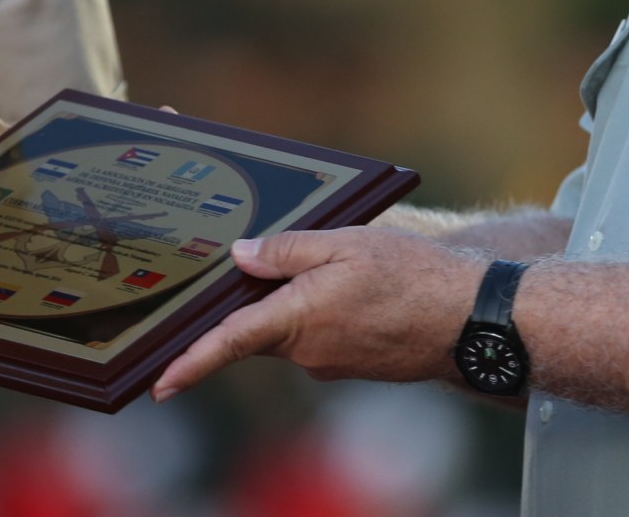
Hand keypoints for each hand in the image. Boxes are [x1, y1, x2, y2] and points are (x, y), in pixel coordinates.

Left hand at [151, 227, 480, 400]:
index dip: (191, 363)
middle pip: (256, 330)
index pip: (231, 342)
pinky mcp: (348, 365)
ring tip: (329, 266)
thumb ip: (286, 250)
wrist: (469, 319)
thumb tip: (239, 257)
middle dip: (247, 306)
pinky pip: (315, 338)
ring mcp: (329, 363)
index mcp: (299, 319)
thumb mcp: (344, 243)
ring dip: (291, 303)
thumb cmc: (411, 276)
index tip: (160, 384)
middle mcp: (307, 352)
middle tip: (251, 268)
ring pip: (288, 331)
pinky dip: (316, 313)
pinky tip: (347, 288)